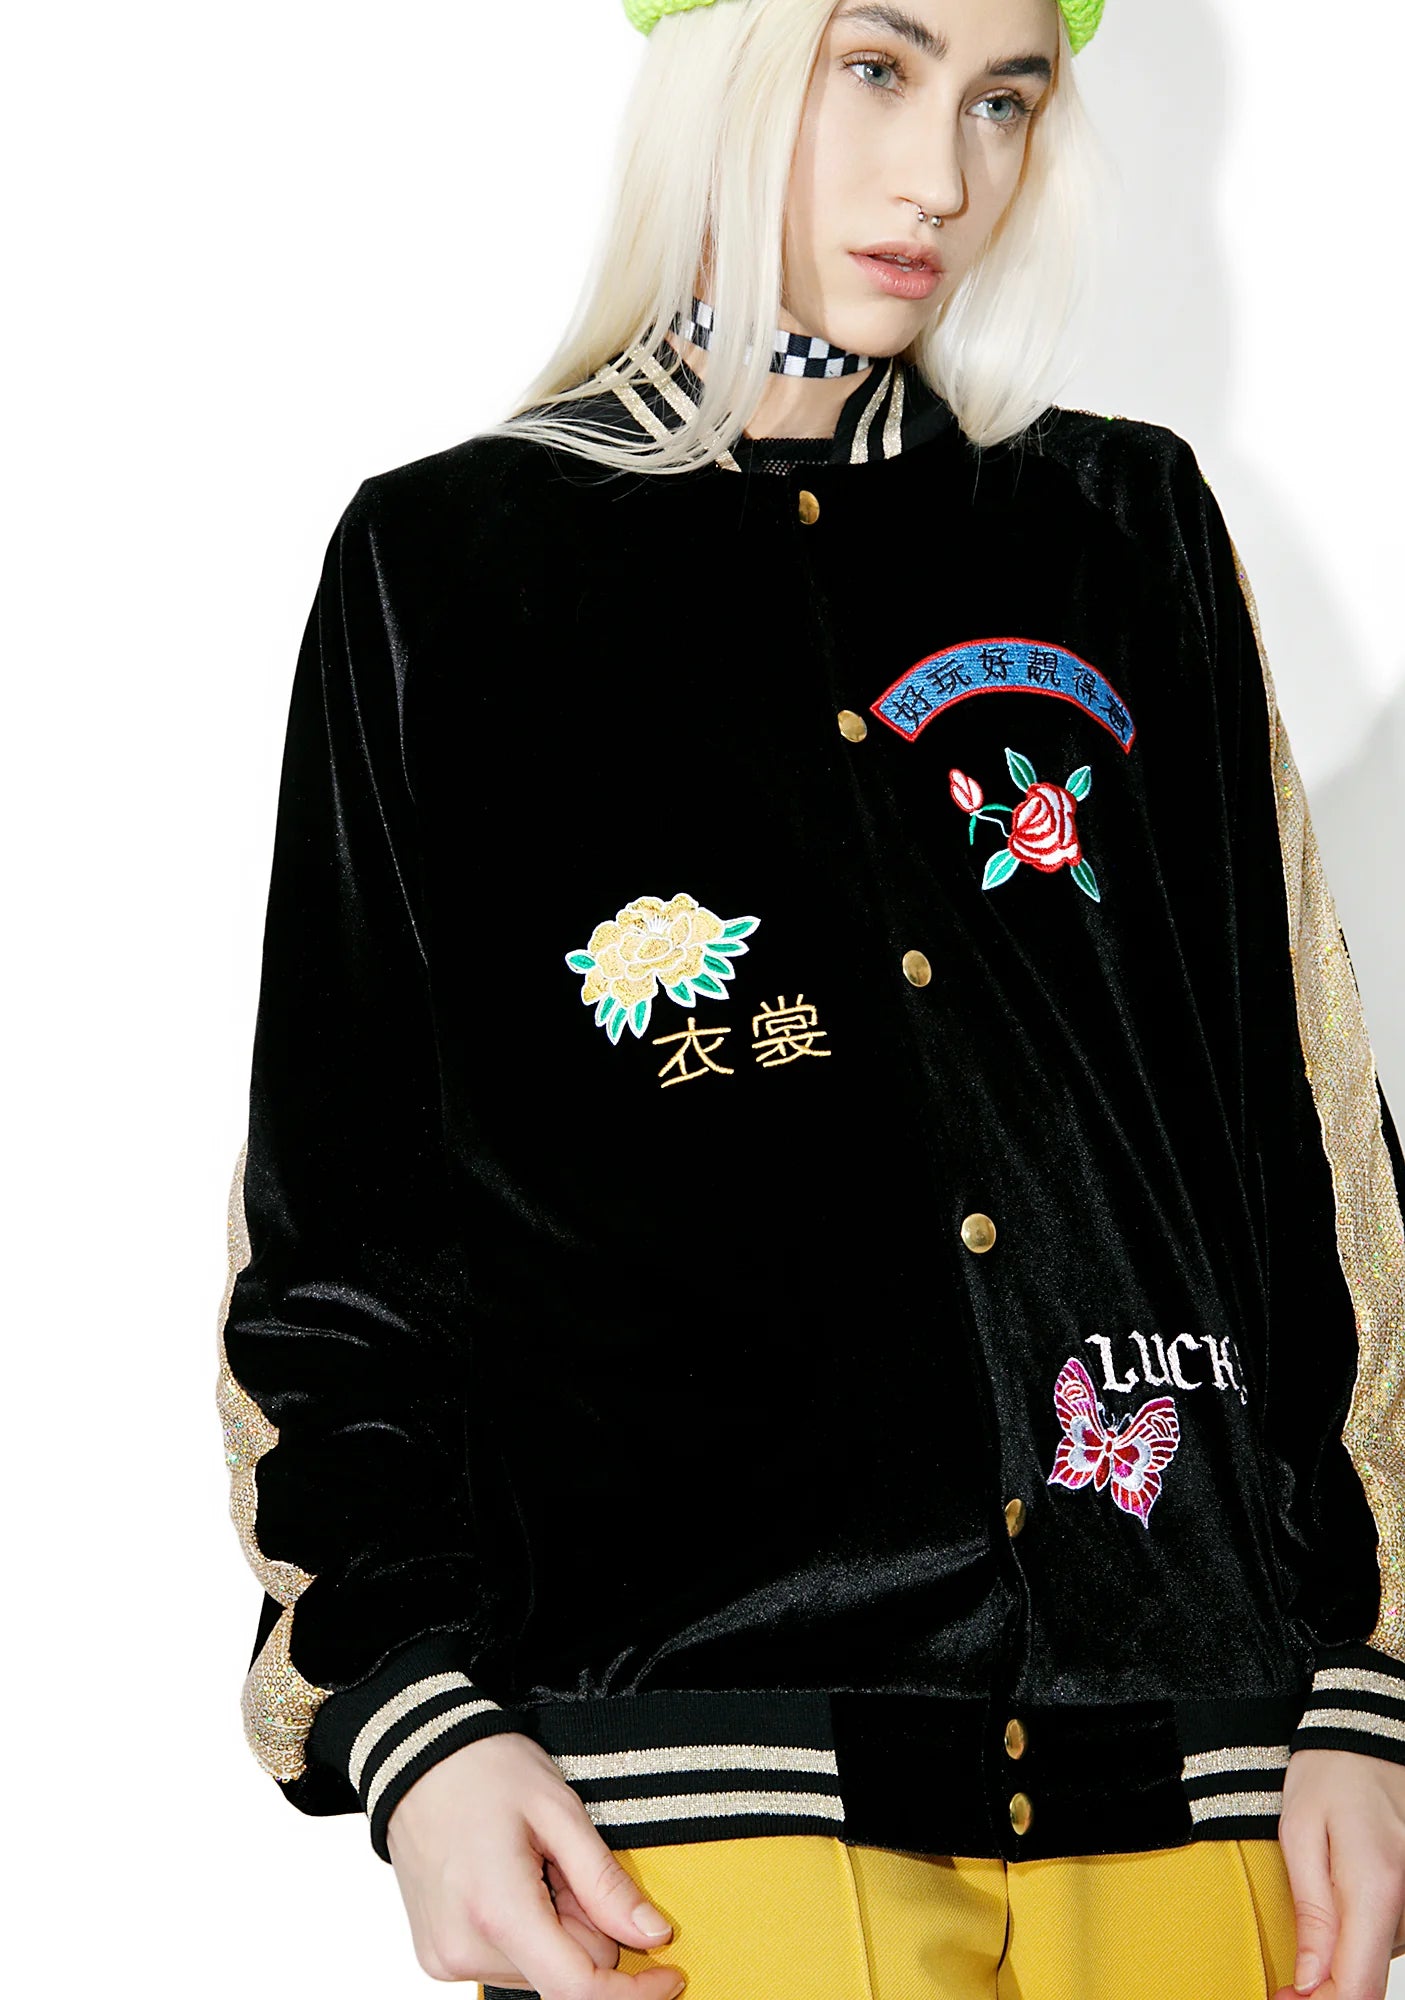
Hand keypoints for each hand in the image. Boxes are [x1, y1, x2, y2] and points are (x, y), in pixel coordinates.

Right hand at [384, 1730, 686, 1995]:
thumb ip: (605, 1882)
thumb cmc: (483, 1769)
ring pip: (540, 1970)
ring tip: (534, 1865)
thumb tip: (652, 1934)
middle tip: (567, 1864)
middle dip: (586, 1928)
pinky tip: (514, 1881)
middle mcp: (464, 1948)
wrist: (415, 1756)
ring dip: (556, 1928)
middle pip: (564, 1973)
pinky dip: (527, 1929)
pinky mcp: (439, 1956)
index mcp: (496, 1912)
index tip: (669, 1976)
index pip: (578, 1988)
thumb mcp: (559, 1811)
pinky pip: (508, 1961)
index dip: (633, 1990)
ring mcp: (446, 1957)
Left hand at [1274, 1748, 1404, 1999]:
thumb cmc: (1330, 1777)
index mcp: (1377, 1889)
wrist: (1369, 1741)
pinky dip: (1358, 1938)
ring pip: (1378, 1961)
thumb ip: (1310, 1912)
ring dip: (1342, 1960)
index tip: (1285, 1999)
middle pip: (1369, 1980)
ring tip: (1309, 1930)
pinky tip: (1335, 1913)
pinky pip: (1388, 1939)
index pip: (1358, 1986)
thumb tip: (1309, 1983)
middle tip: (1286, 1981)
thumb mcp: (1300, 1834)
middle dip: (1326, 1987)